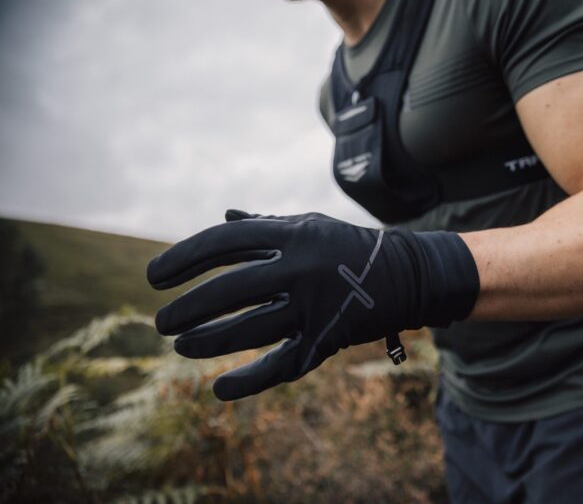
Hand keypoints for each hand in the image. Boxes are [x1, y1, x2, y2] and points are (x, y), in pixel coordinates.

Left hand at [146, 210, 478, 400]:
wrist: (408, 275)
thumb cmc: (347, 247)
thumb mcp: (309, 227)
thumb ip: (265, 226)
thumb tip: (224, 216)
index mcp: (293, 233)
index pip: (222, 242)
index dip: (182, 259)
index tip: (153, 277)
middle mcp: (302, 267)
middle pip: (229, 290)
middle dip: (186, 309)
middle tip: (161, 322)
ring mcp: (316, 305)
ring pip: (249, 330)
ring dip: (207, 342)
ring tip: (180, 346)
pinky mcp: (328, 338)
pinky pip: (283, 364)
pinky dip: (250, 380)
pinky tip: (219, 388)